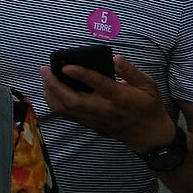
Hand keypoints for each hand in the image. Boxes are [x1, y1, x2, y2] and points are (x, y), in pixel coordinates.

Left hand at [40, 53, 177, 154]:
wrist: (148, 134)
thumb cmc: (148, 105)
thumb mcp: (148, 85)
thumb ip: (131, 71)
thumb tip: (115, 58)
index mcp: (119, 97)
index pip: (97, 85)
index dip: (80, 74)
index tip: (66, 65)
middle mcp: (104, 109)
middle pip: (73, 101)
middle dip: (54, 85)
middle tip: (44, 69)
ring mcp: (94, 119)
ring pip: (66, 110)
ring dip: (51, 94)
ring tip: (45, 77)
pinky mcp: (89, 124)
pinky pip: (67, 115)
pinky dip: (55, 103)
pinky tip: (51, 90)